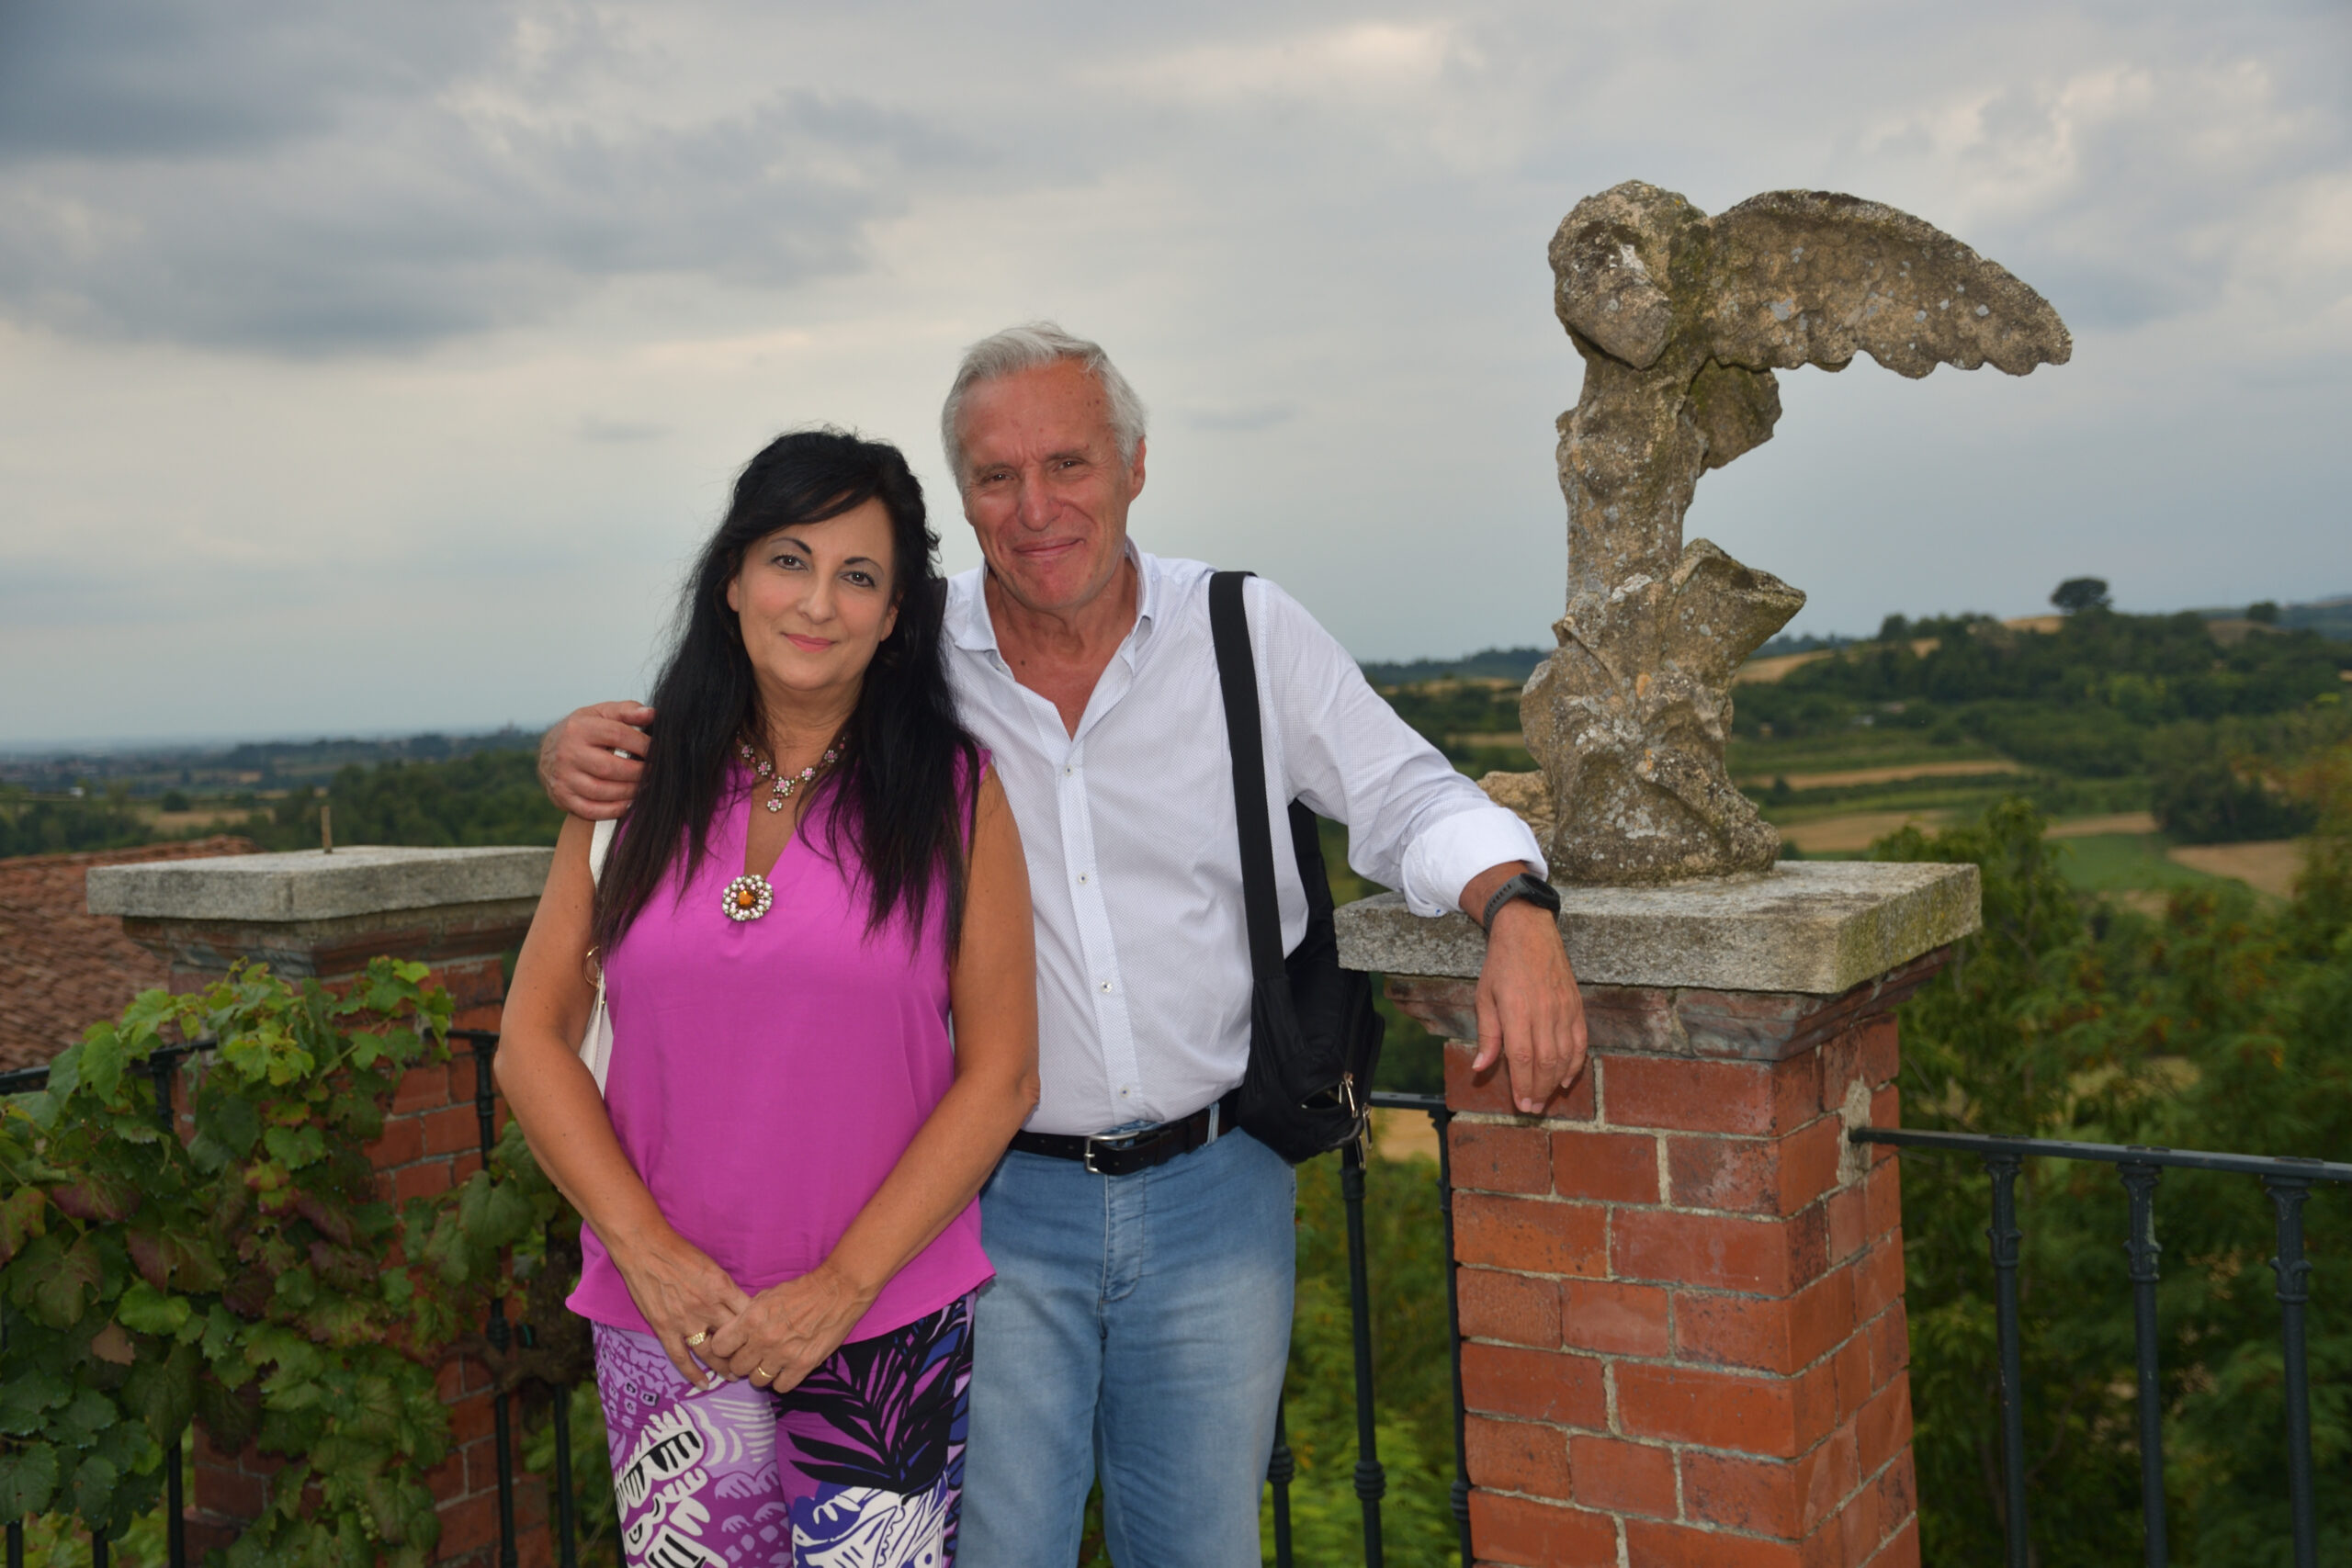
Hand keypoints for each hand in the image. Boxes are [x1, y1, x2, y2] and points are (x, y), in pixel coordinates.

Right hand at [540, 701, 654, 819]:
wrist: (549, 751)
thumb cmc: (584, 731)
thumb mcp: (601, 713)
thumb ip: (627, 711)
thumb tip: (651, 714)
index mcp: (579, 728)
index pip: (617, 735)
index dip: (643, 744)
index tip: (658, 750)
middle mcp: (568, 753)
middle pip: (610, 767)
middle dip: (638, 772)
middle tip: (654, 772)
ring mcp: (563, 777)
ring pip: (601, 791)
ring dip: (629, 792)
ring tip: (645, 786)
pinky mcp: (562, 797)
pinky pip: (591, 810)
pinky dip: (614, 809)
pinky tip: (629, 802)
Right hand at [608, 1227, 752, 1390]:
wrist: (646, 1249)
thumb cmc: (680, 1253)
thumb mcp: (713, 1266)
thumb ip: (726, 1289)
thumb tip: (742, 1306)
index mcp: (722, 1288)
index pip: (748, 1316)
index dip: (758, 1330)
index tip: (764, 1340)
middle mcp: (708, 1307)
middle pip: (734, 1338)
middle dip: (745, 1353)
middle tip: (753, 1364)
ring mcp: (685, 1320)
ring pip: (711, 1352)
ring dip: (724, 1367)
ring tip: (734, 1376)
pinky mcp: (665, 1328)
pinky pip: (681, 1357)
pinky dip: (693, 1374)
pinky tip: (704, 1385)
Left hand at [706, 1264, 872, 1395]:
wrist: (836, 1291)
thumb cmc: (800, 1291)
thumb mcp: (765, 1297)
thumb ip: (746, 1317)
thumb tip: (733, 1335)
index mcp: (751, 1319)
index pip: (719, 1347)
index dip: (725, 1348)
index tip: (733, 1346)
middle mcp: (763, 1340)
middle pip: (737, 1367)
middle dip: (743, 1361)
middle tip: (754, 1355)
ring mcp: (783, 1355)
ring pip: (757, 1380)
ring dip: (762, 1373)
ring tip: (772, 1362)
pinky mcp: (803, 1365)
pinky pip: (781, 1387)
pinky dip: (782, 1380)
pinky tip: (787, 1368)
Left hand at [1473, 898, 1588, 1114]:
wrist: (1528, 931)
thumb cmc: (1501, 965)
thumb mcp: (1484, 997)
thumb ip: (1487, 1034)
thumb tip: (1480, 1068)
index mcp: (1517, 1010)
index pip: (1522, 1058)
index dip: (1523, 1084)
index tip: (1520, 1104)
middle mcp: (1544, 1011)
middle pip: (1546, 1062)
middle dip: (1539, 1090)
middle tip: (1532, 1108)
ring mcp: (1563, 1009)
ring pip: (1565, 1055)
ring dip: (1555, 1081)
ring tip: (1545, 1098)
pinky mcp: (1576, 1005)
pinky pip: (1580, 1041)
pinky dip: (1575, 1063)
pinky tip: (1565, 1079)